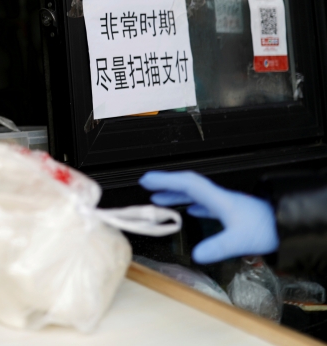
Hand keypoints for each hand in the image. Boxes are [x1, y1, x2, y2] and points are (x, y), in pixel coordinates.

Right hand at [139, 170, 277, 263]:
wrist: (287, 226)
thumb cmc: (266, 229)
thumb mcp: (238, 240)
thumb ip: (216, 247)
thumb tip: (196, 254)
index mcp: (217, 199)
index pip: (186, 183)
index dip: (165, 180)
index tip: (147, 180)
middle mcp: (219, 198)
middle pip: (187, 186)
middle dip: (166, 185)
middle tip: (148, 186)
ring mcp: (225, 204)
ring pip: (196, 195)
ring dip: (177, 195)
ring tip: (161, 199)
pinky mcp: (231, 212)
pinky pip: (206, 204)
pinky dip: (193, 205)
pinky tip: (191, 212)